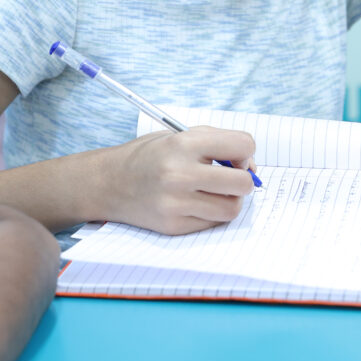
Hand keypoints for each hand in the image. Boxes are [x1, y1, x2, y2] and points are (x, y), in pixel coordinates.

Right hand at [104, 126, 256, 235]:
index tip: (236, 156)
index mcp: (184, 144)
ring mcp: (176, 204)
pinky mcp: (173, 225)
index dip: (246, 151)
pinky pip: (212, 223)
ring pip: (232, 209)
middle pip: (242, 183)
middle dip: (244, 179)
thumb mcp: (180, 134)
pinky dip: (212, 213)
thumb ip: (218, 142)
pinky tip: (197, 202)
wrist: (110, 182)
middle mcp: (180, 174)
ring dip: (230, 199)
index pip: (242, 146)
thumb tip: (250, 167)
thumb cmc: (152, 155)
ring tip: (215, 191)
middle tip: (231, 176)